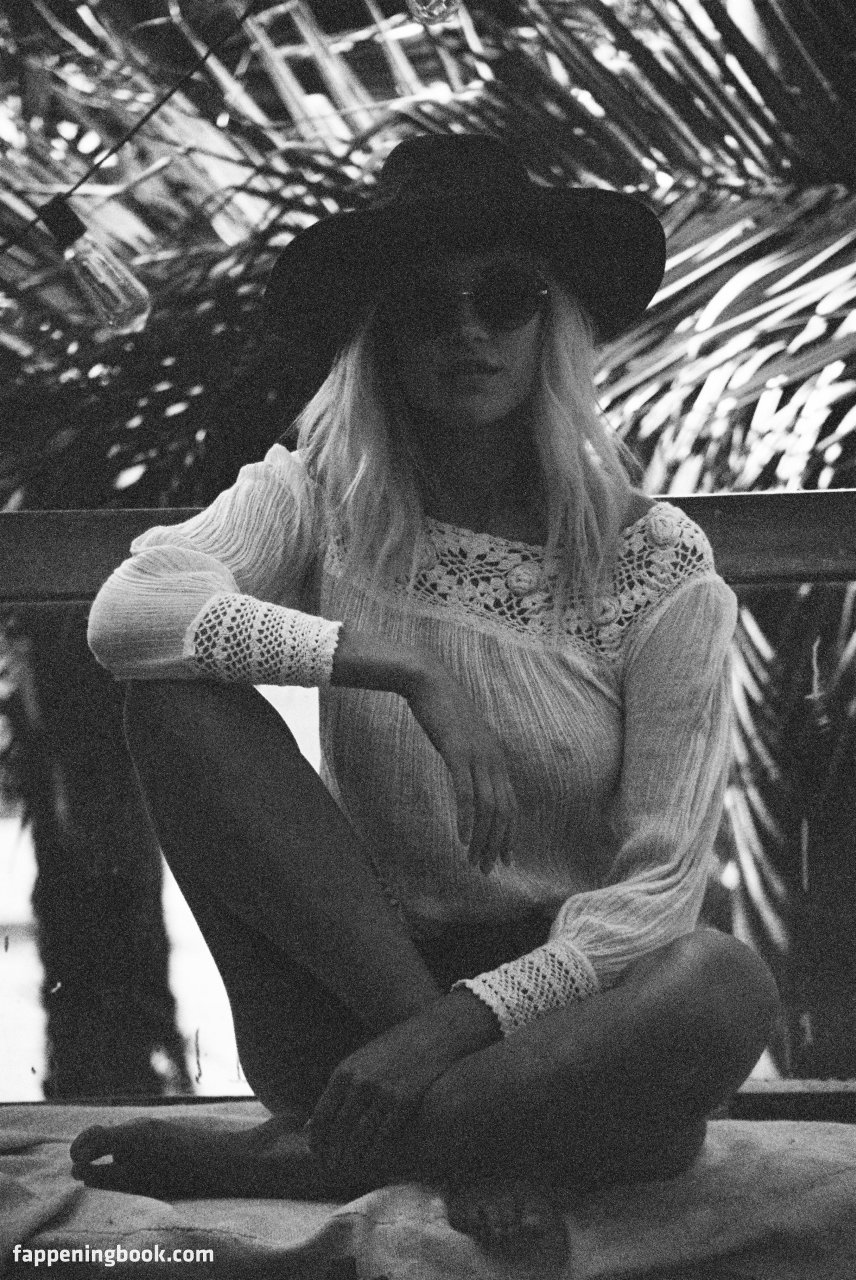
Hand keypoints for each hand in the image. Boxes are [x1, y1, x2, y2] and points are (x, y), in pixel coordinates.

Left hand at [306, 992, 499, 1179]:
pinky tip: (372, 1160)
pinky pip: (384, 1136)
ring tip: (349, 1167)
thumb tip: (314, 1120)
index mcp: (344, 1072)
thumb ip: (341, 1087)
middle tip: (331, 1167)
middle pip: (339, 1129)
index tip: (317, 1153)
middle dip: (333, 1152)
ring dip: (352, 1156)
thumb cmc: (394, 1048)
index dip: (317, 1139)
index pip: (322, 1115)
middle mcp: (360, 1083)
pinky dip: (375, 1152)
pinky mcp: (404, 1102)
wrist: (431, 1035)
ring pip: (360, 1136)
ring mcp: (382, 1093)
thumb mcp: (361, 1060)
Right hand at [405, 658, 517, 872]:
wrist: (429, 680)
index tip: (504, 858)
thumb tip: (468, 777)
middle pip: (502, 812)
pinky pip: (466, 792)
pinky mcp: (458, 752)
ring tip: (474, 861)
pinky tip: (463, 838)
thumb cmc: (441, 709)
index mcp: (496, 758)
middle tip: (486, 868)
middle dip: (496, 844)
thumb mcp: (461, 738)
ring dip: (482, 838)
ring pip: (487, 807)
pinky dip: (467, 818)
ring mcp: (478, 756)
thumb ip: (469, 758)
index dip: (509, 834)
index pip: (510, 805)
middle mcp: (493, 759)